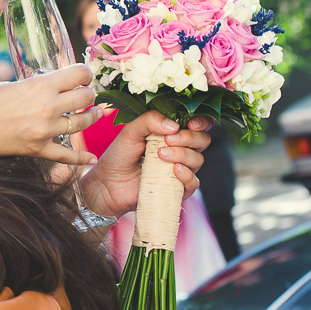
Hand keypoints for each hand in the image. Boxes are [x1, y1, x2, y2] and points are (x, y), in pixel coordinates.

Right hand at [0, 64, 101, 165]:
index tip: (82, 76)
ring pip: (83, 122)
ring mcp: (45, 130)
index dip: (84, 73)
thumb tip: (46, 83)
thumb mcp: (8, 82)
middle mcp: (48, 106)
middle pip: (86, 96)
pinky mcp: (38, 149)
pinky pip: (67, 155)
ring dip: (90, 117)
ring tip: (93, 114)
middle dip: (88, 94)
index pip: (79, 73)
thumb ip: (32, 84)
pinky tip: (91, 158)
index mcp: (40, 85)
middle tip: (86, 94)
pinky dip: (81, 158)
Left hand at [80, 112, 211, 217]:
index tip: (190, 124)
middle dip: (189, 137)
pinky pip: (194, 183)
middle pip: (202, 140)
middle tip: (169, 139)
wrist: (108, 183)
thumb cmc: (119, 155)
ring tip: (161, 154)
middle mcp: (180, 150)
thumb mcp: (130, 132)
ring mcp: (180, 169)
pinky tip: (174, 170)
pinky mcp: (177, 188)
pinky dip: (187, 175)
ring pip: (198, 160)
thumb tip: (174, 125)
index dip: (200, 122)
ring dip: (183, 154)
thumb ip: (149, 120)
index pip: (197, 124)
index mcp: (171, 133)